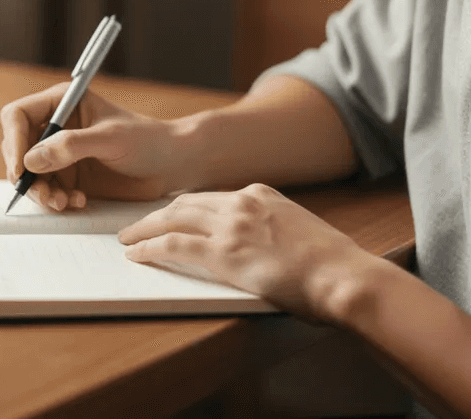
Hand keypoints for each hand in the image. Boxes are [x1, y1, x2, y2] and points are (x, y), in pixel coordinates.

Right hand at [0, 83, 182, 209]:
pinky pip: (46, 190)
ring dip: (41, 192)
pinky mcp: (67, 176)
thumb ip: (71, 146)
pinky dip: (55, 200)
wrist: (169, 165)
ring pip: (28, 175)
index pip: (17, 116)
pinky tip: (78, 201)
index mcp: (61, 103)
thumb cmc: (147, 141)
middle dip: (26, 175)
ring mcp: (58, 153)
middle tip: (44, 193)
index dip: (13, 141)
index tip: (21, 169)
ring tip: (63, 202)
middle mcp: (54, 126)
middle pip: (16, 148)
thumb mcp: (110, 139)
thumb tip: (31, 160)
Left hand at [118, 184, 379, 321]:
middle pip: (186, 203)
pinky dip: (149, 248)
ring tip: (127, 239)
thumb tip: (264, 246)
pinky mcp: (223, 253)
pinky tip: (136, 254)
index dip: (187, 208)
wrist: (343, 276)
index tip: (172, 215)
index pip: (212, 197)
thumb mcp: (301, 232)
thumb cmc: (332, 264)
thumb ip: (275, 230)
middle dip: (158, 214)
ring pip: (172, 219)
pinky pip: (173, 245)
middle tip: (138, 225)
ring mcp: (231, 225)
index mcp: (262, 194)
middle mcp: (243, 202)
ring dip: (144, 229)